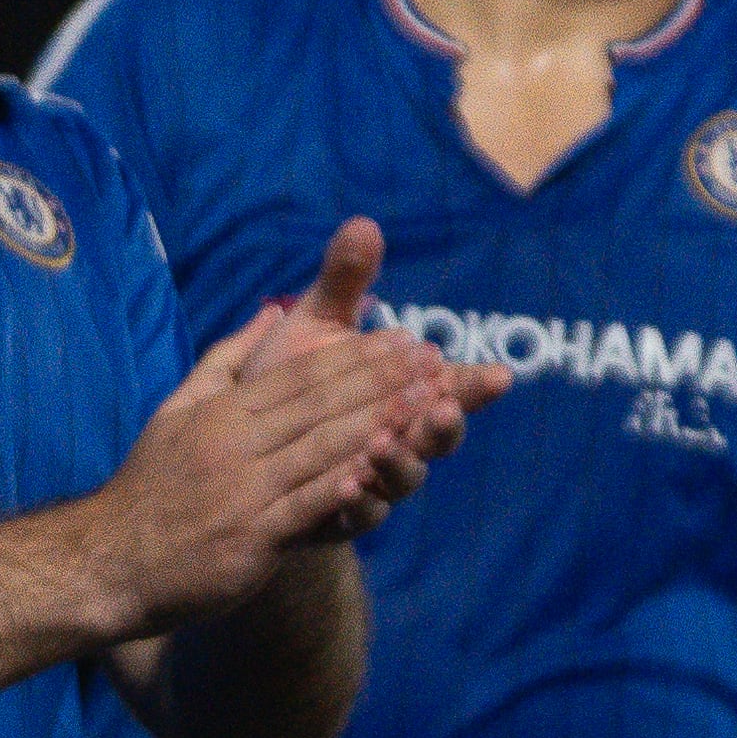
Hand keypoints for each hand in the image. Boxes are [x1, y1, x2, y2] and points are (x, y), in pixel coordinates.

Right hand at [99, 249, 475, 626]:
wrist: (106, 562)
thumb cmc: (150, 489)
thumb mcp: (178, 411)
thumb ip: (225, 362)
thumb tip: (267, 315)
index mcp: (223, 412)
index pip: (301, 376)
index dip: (356, 357)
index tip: (403, 339)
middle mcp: (234, 443)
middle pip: (319, 404)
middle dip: (381, 379)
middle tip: (433, 359)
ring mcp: (241, 490)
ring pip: (319, 448)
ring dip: (378, 424)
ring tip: (427, 404)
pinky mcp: (246, 537)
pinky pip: (301, 507)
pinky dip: (339, 489)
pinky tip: (377, 473)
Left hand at [226, 219, 501, 536]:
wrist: (237, 450)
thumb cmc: (286, 380)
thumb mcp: (315, 326)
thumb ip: (345, 282)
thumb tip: (365, 224)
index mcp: (402, 393)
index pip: (451, 387)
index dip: (476, 384)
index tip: (498, 375)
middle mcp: (399, 438)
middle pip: (437, 436)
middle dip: (443, 423)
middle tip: (444, 407)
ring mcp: (374, 479)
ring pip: (404, 477)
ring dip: (399, 461)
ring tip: (382, 445)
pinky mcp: (340, 514)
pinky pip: (359, 514)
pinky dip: (358, 501)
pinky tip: (347, 485)